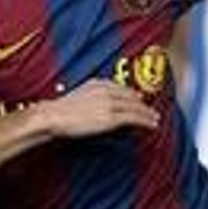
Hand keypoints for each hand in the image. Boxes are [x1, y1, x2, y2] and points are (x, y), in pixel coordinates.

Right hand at [42, 78, 161, 138]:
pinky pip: (134, 118)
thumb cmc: (57, 112)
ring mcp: (110, 104)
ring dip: (147, 113)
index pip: (120, 87)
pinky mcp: (112, 118)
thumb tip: (91, 108)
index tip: (138, 98)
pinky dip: (145, 121)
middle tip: (151, 109)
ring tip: (155, 119)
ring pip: (135, 107)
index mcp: (97, 83)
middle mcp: (106, 91)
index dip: (131, 94)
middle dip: (142, 103)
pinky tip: (152, 125)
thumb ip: (87, 98)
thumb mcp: (74, 98)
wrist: (53, 117)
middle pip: (130, 96)